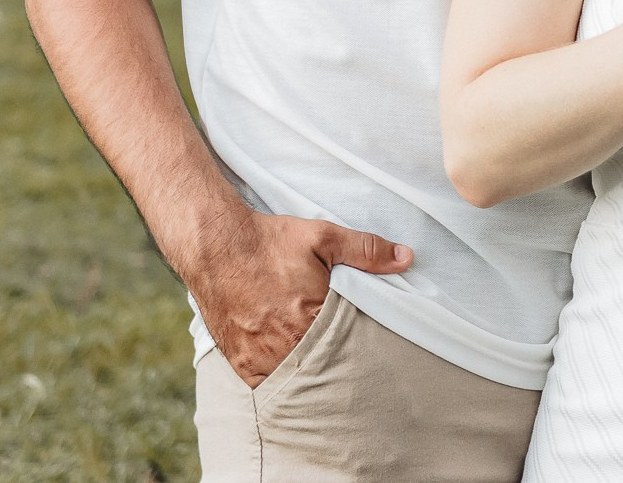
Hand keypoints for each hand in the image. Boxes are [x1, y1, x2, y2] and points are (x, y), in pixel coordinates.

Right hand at [183, 205, 410, 387]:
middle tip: (347, 361)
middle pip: (323, 369)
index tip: (367, 348)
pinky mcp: (240, 363)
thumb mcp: (323, 237)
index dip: (359, 349)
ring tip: (321, 365)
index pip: (349, 349)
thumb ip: (367, 250)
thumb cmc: (270, 241)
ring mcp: (259, 358)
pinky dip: (280, 378)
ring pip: (294, 380)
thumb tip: (407, 258)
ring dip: (308, 374)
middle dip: (335, 365)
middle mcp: (285, 346)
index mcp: (311, 320)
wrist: (215, 245)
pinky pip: (266, 385)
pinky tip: (292, 367)